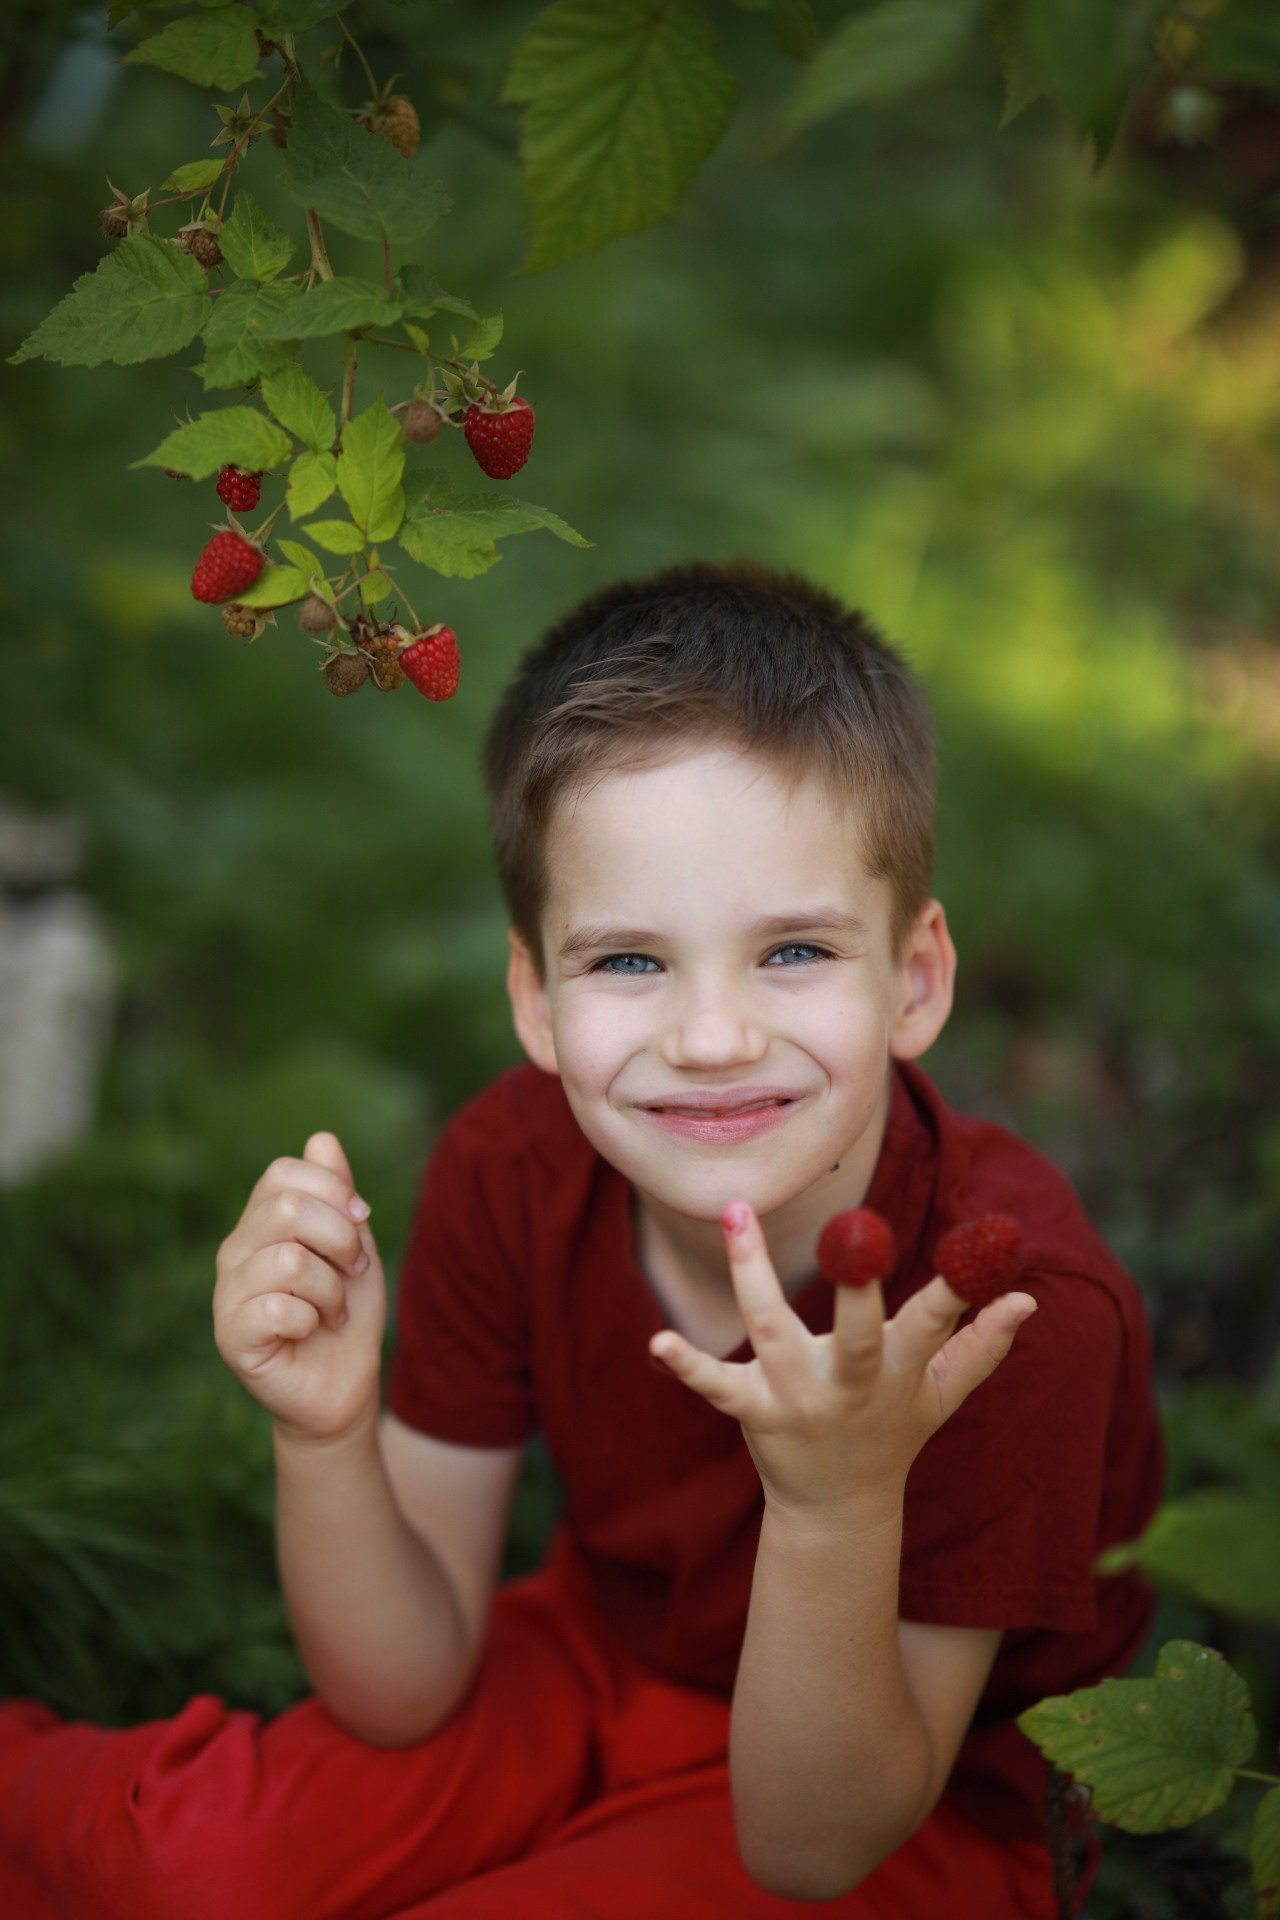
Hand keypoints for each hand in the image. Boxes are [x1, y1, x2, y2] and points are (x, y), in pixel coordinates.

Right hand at [214, 1133, 385, 1442]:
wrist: (343, 1383)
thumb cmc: (346, 1310)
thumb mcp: (353, 1243)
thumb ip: (337, 1194)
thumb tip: (320, 1138)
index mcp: (259, 1222)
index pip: (283, 1173)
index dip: (335, 1192)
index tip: (361, 1223)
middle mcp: (234, 1251)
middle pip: (286, 1209)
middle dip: (340, 1239)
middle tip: (351, 1272)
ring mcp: (227, 1294)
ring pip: (289, 1261)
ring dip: (331, 1289)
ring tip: (333, 1311)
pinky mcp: (231, 1337)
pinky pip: (278, 1308)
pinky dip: (312, 1320)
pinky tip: (310, 1333)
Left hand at [649, 1202, 1036, 1522]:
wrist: (837, 1510)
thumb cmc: (891, 1434)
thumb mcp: (940, 1395)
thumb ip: (981, 1346)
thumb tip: (1025, 1300)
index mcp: (898, 1371)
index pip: (937, 1320)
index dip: (963, 1285)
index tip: (987, 1239)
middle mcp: (849, 1383)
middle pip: (857, 1331)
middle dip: (858, 1285)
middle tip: (855, 1228)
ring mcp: (797, 1397)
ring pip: (772, 1330)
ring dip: (752, 1272)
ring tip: (735, 1211)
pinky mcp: (753, 1411)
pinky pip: (716, 1388)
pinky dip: (686, 1366)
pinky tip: (657, 1341)